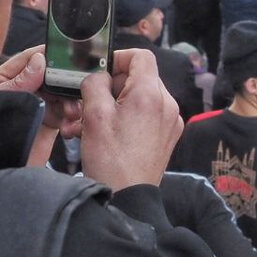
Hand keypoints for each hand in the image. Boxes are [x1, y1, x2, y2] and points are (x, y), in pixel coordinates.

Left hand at [0, 47, 83, 164]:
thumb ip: (18, 82)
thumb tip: (39, 61)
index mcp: (8, 76)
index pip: (31, 57)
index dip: (48, 54)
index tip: (64, 54)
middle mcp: (27, 88)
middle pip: (52, 74)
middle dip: (65, 79)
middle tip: (73, 86)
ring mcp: (39, 105)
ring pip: (63, 93)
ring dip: (71, 99)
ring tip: (71, 110)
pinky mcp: (50, 123)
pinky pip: (66, 113)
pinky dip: (73, 116)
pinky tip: (71, 120)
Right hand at [79, 49, 181, 189]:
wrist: (128, 200)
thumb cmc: (111, 160)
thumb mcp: (94, 115)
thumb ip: (95, 83)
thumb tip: (98, 76)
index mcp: (150, 94)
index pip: (141, 56)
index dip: (118, 58)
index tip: (100, 71)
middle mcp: (167, 104)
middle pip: (138, 78)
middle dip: (110, 87)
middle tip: (86, 104)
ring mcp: (170, 121)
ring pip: (139, 98)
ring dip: (113, 105)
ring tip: (88, 124)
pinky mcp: (167, 136)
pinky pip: (146, 115)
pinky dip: (125, 118)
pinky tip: (105, 134)